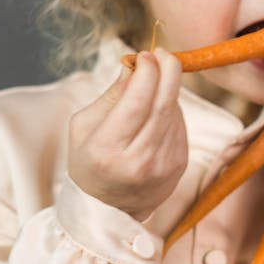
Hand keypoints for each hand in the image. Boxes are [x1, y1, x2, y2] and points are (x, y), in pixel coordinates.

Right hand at [68, 49, 187, 218]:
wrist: (108, 208)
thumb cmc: (89, 161)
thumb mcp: (84, 126)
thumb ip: (111, 95)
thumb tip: (134, 66)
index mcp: (107, 150)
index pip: (137, 101)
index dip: (147, 72)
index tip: (145, 55)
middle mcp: (138, 161)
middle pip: (163, 104)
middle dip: (168, 70)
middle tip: (162, 55)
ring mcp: (162, 166)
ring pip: (174, 112)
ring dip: (168, 90)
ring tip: (152, 85)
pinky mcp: (178, 166)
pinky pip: (180, 125)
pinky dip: (171, 110)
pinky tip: (157, 111)